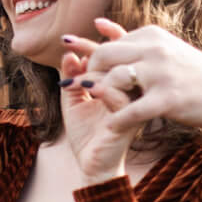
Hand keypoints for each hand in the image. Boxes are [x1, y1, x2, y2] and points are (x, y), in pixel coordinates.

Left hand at [58, 45, 135, 182]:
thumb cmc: (85, 134)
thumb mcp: (73, 101)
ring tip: (75, 81)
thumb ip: (71, 78)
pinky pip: (121, 97)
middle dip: (92, 49)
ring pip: (121, 75)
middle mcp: (129, 91)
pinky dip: (102, 90)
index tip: (69, 36)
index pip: (115, 55)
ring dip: (94, 72)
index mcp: (119, 83)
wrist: (91, 165)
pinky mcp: (130, 120)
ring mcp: (133, 104)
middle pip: (119, 59)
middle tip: (68, 44)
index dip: (96, 40)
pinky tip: (85, 91)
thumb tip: (69, 53)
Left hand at [60, 17, 201, 134]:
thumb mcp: (159, 47)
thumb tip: (97, 22)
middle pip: (105, 57)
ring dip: (100, 93)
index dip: (92, 61)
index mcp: (150, 36)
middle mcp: (155, 49)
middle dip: (90, 73)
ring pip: (116, 79)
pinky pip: (133, 109)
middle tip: (84, 88)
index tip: (84, 73)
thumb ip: (127, 38)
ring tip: (92, 103)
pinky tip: (110, 126)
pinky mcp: (168, 98)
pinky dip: (117, 118)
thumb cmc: (188, 71)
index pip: (108, 44)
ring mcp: (162, 73)